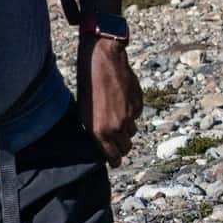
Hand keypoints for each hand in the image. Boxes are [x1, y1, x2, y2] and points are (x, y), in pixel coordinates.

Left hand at [79, 34, 143, 166]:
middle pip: (126, 147)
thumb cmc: (87, 84)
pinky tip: (121, 99)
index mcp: (99, 131)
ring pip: (132, 130)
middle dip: (122, 146)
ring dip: (126, 127)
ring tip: (116, 113)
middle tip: (117, 140)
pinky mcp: (138, 104)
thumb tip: (102, 142)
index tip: (115, 161)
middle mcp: (116, 127)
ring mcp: (129, 116)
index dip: (114, 160)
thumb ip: (95, 130)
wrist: (102, 61)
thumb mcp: (84, 111)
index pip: (113, 156)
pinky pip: (136, 115)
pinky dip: (131, 111)